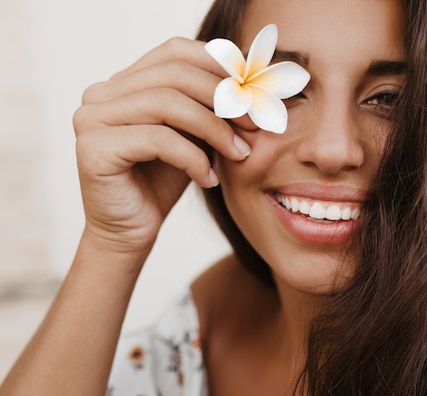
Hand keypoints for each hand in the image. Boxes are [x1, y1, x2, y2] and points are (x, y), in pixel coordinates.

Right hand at [73, 37, 252, 252]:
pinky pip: (158, 139)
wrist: (131, 232)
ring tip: (239, 154)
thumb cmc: (163, 182)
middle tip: (255, 123)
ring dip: (214, 129)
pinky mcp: (93, 148)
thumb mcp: (194, 135)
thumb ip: (210, 106)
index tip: (254, 94)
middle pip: (174, 74)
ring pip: (167, 104)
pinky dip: (193, 158)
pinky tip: (209, 179)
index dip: (218, 66)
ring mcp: (90, 118)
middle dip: (223, 98)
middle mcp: (100, 94)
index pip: (174, 51)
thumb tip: (252, 82)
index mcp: (123, 83)